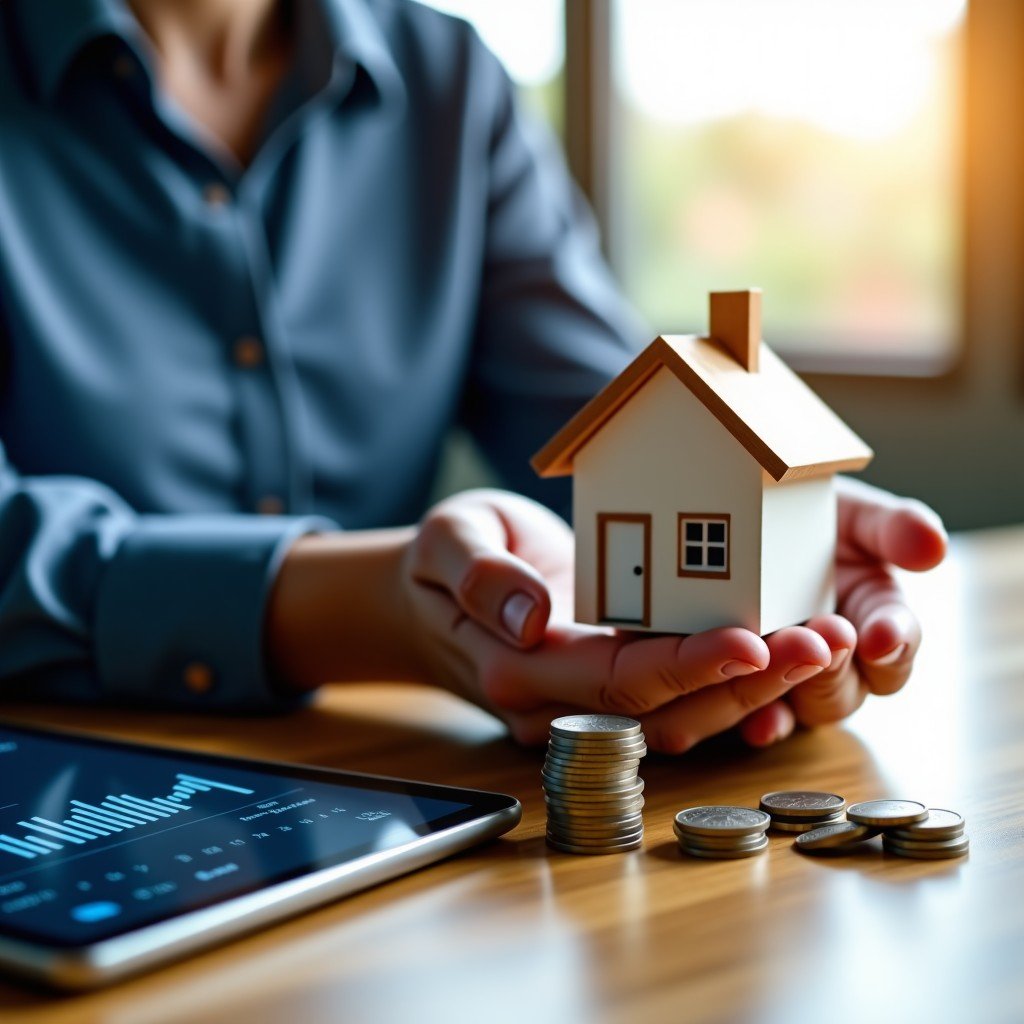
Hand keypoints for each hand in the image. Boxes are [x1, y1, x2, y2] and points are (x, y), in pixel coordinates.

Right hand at [405, 489, 848, 750]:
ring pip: (686, 714)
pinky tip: (791, 650)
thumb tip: (532, 614)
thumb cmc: (437, 562)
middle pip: (669, 708)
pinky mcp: (611, 686)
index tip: (756, 640)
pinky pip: (682, 698)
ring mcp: (589, 702)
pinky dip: (740, 682)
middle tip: (828, 639)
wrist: (427, 597)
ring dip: (762, 687)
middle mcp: (561, 702)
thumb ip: (480, 575)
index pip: (617, 678)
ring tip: (829, 642)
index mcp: (520, 669)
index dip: (689, 665)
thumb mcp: (446, 541)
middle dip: (752, 680)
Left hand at [737, 477, 946, 746]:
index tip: (881, 634)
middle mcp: (838, 666)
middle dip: (831, 667)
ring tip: (768, 654)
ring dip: (788, 687)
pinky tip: (755, 721)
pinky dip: (761, 723)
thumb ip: (892, 528)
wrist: (740, 519)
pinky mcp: (744, 690)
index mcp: (875, 623)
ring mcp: (791, 684)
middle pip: (845, 693)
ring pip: (801, 709)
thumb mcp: (850, 516)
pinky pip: (756, 720)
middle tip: (818, 635)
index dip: (894, 644)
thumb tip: (933, 545)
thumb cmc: (808, 520)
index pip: (896, 651)